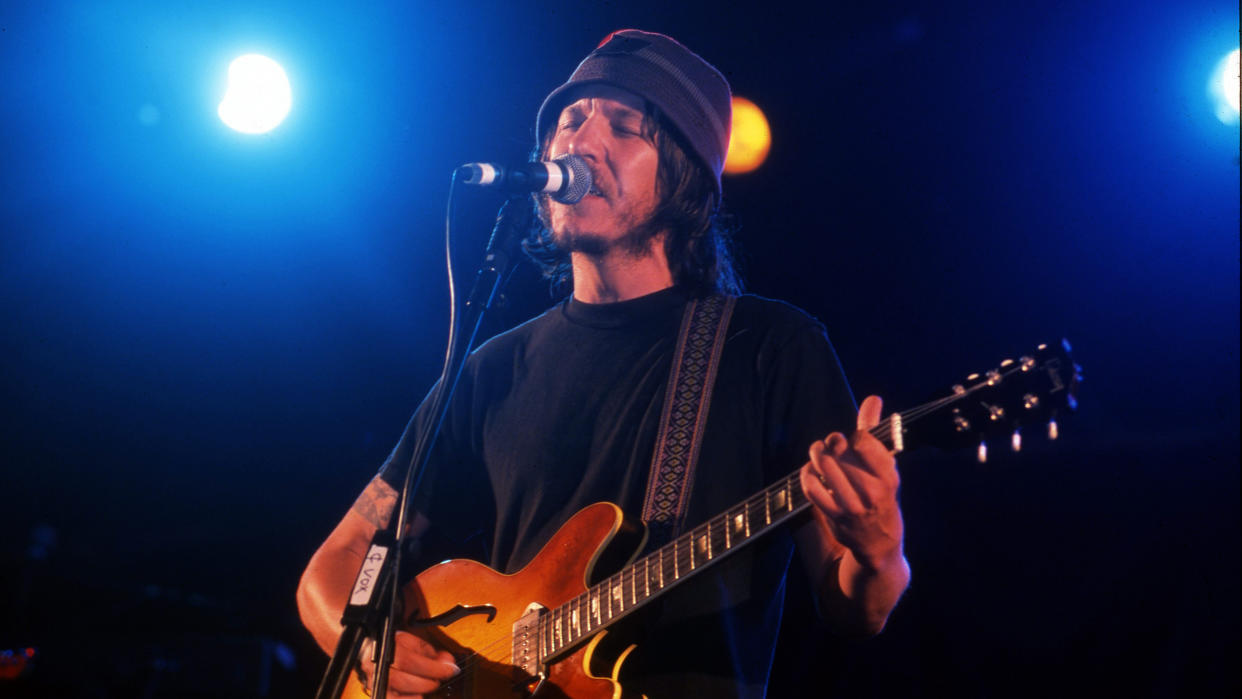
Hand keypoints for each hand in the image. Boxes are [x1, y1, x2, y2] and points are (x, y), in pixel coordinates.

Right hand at [358, 631, 459, 697]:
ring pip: (392, 695)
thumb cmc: (397, 648)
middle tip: (438, 680)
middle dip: (426, 682)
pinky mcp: (377, 694)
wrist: (373, 652)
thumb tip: (448, 663)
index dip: (433, 668)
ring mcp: (374, 682)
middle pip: (401, 679)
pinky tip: (418, 697)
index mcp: (387, 647)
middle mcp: (377, 666)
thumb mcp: (415, 644)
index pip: (410, 660)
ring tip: (426, 690)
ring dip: (415, 694)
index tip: (451, 670)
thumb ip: (432, 654)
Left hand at [800, 395, 903, 570]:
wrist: (879, 541)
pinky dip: (806, 474)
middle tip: (831, 443)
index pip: (863, 442)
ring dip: (816, 453)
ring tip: (818, 451)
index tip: (852, 439)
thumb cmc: (881, 494)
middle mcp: (872, 491)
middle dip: (831, 442)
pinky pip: (811, 488)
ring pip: (824, 467)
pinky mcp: (834, 516)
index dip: (853, 435)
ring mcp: (852, 506)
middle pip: (840, 451)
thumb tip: (872, 399)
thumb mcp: (885, 466)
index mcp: (888, 475)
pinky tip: (810, 471)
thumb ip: (874, 432)